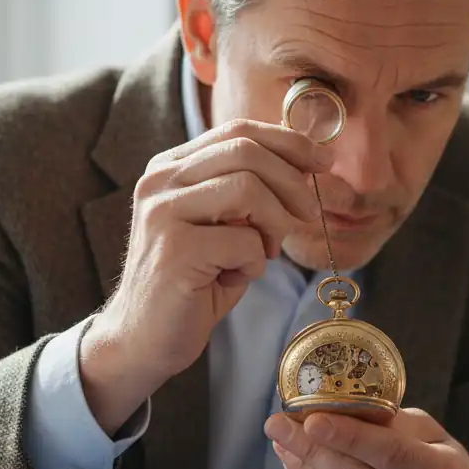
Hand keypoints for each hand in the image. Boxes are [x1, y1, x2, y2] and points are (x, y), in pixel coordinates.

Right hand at [80, 120, 333, 434]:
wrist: (144, 338)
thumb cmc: (194, 282)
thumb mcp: (223, 226)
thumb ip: (249, 192)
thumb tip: (304, 165)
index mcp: (171, 167)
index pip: (237, 131)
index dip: (288, 142)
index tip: (323, 161)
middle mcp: (160, 181)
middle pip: (246, 151)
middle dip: (292, 182)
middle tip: (309, 214)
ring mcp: (163, 212)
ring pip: (248, 190)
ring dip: (275, 225)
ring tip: (265, 253)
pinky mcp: (175, 250)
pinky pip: (244, 241)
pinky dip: (255, 263)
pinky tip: (236, 278)